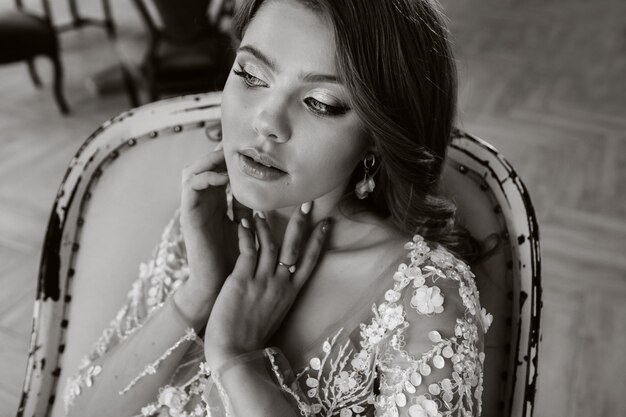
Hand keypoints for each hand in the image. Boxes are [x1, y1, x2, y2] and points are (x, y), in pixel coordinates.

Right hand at [178, 143, 249, 324]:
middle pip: (204, 165)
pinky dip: (205, 178)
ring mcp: (193, 209)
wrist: (218, 287)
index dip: (229, 157)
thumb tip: (268, 190)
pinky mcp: (188, 217)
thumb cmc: (234, 260)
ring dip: (209, 160)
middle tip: (236, 144)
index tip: (248, 147)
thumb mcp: (246, 227)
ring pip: (192, 171)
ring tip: (227, 154)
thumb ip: (250, 208)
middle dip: (218, 153)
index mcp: (216, 204)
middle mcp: (203, 203)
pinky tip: (224, 177)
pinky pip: (190, 187)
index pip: (218, 170)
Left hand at [203, 203, 330, 369]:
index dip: (318, 241)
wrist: (236, 354)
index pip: (309, 261)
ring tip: (263, 208)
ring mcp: (262, 282)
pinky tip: (243, 222)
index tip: (326, 223)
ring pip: (271, 245)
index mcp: (290, 294)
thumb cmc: (251, 337)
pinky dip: (247, 235)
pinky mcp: (242, 281)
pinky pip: (248, 251)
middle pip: (295, 247)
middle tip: (307, 203)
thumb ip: (277, 296)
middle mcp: (280, 285)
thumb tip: (279, 282)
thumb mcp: (273, 315)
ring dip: (267, 225)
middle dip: (302, 224)